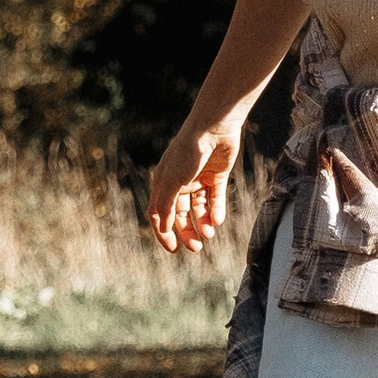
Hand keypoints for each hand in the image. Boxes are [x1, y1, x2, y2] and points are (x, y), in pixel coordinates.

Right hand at [150, 109, 247, 254]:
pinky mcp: (215, 175)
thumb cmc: (188, 151)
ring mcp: (198, 179)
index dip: (164, 232)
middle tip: (195, 247)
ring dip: (202, 223)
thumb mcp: (173, 180)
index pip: (159, 213)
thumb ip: (167, 204)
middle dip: (186, 231)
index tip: (173, 249)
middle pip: (180, 214)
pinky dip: (216, 211)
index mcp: (163, 182)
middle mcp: (179, 182)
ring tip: (208, 235)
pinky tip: (217, 221)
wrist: (213, 127)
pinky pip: (215, 198)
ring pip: (199, 208)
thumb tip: (163, 227)